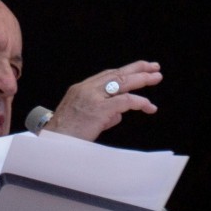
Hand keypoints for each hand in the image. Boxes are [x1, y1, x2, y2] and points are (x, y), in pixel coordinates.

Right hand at [45, 61, 161, 140]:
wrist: (54, 142)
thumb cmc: (67, 134)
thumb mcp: (84, 118)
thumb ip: (103, 114)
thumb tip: (119, 115)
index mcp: (82, 89)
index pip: (108, 74)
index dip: (125, 71)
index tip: (139, 69)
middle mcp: (87, 89)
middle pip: (117, 74)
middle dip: (137, 69)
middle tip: (154, 67)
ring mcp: (93, 98)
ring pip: (122, 82)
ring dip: (142, 79)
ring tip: (156, 78)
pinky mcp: (99, 110)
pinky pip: (125, 101)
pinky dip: (139, 102)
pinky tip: (149, 106)